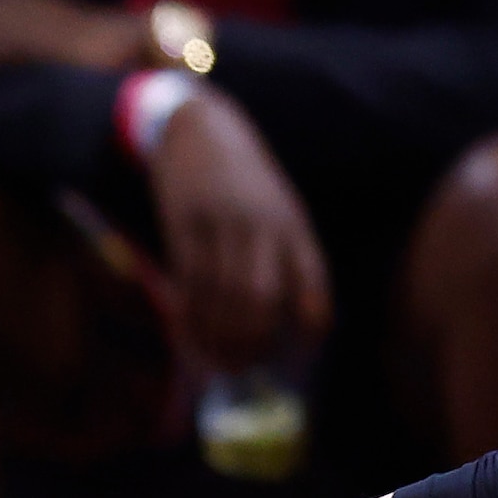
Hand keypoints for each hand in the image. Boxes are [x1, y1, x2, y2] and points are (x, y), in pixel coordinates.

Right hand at [144, 86, 327, 368]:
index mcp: (294, 225)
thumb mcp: (280, 209)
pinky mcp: (183, 227)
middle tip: (249, 367)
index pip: (314, 284)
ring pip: (222, 297)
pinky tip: (192, 338)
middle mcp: (262, 227)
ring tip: (221, 364)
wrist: (201, 130)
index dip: (312, 325)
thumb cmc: (246, 180)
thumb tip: (287, 319)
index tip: (302, 353)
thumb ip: (286, 256)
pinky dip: (191, 319)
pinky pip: (187, 285)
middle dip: (256, 341)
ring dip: (220, 339)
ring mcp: (221, 226)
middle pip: (263, 298)